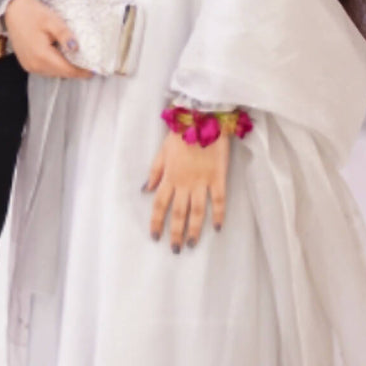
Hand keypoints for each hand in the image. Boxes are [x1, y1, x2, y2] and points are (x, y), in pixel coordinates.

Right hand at [5, 0, 92, 79]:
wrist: (12, 10)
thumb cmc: (31, 13)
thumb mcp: (51, 20)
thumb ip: (64, 35)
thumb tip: (75, 47)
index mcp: (41, 55)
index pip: (67, 70)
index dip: (81, 72)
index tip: (93, 71)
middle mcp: (35, 65)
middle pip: (61, 74)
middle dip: (75, 71)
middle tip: (87, 65)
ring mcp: (30, 66)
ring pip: (54, 73)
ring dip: (65, 69)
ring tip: (76, 61)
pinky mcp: (28, 65)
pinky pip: (46, 70)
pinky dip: (55, 66)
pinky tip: (60, 57)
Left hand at [143, 131, 229, 251]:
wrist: (204, 116)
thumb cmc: (182, 132)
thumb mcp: (162, 150)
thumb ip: (155, 171)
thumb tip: (146, 190)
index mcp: (169, 176)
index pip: (159, 204)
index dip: (156, 222)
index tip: (155, 236)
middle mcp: (184, 183)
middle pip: (178, 213)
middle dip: (175, 233)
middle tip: (175, 249)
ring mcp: (202, 181)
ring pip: (197, 211)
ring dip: (194, 229)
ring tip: (191, 244)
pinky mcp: (219, 177)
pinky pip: (219, 199)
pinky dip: (219, 214)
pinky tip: (217, 228)